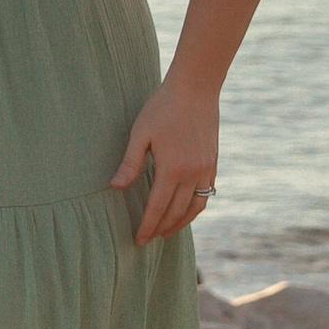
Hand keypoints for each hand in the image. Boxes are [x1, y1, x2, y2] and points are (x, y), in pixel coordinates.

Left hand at [111, 77, 219, 245]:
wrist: (196, 88)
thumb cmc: (162, 107)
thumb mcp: (140, 133)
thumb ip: (130, 163)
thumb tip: (115, 187)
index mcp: (172, 168)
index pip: (157, 207)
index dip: (147, 226)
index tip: (138, 240)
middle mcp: (193, 173)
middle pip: (176, 212)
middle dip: (161, 228)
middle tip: (148, 239)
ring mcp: (206, 169)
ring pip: (195, 207)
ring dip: (181, 223)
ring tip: (166, 232)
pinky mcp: (212, 162)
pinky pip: (206, 193)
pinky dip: (195, 208)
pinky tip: (184, 210)